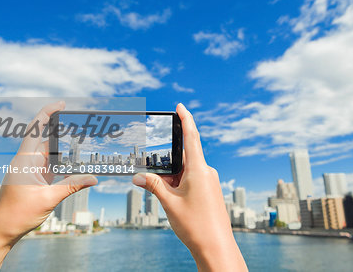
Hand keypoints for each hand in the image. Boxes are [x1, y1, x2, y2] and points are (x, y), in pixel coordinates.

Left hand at [0, 101, 97, 271]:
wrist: (3, 230)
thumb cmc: (18, 214)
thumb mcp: (48, 199)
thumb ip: (72, 186)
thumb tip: (93, 178)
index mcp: (24, 161)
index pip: (35, 130)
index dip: (47, 113)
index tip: (61, 104)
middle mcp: (27, 161)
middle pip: (46, 139)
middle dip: (63, 131)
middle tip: (82, 125)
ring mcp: (31, 169)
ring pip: (51, 153)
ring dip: (65, 150)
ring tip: (83, 144)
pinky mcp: (35, 177)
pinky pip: (51, 165)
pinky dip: (63, 162)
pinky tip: (75, 162)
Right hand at [132, 103, 246, 271]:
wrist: (216, 247)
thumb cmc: (195, 225)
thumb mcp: (169, 203)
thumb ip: (153, 186)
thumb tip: (137, 177)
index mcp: (199, 170)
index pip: (191, 137)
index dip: (186, 119)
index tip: (180, 106)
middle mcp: (206, 172)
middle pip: (184, 157)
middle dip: (168, 164)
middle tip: (155, 175)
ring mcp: (209, 181)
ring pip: (186, 171)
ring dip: (172, 178)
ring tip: (165, 196)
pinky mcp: (210, 190)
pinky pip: (192, 179)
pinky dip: (179, 184)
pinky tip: (173, 198)